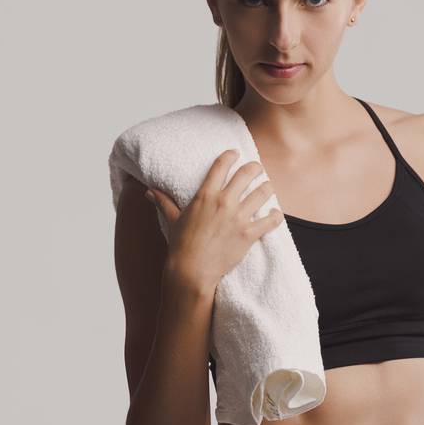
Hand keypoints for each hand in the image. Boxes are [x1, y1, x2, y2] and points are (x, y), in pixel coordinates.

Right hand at [145, 150, 283, 294]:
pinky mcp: (248, 235)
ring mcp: (238, 218)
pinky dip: (275, 216)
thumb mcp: (172, 220)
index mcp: (206, 195)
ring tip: (268, 187)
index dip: (230, 156)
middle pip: (247, 174)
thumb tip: (148, 191)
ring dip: (267, 188)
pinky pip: (269, 221)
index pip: (221, 166)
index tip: (236, 154)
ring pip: (262, 193)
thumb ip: (164, 202)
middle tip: (257, 168)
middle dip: (255, 168)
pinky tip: (276, 214)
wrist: (192, 270)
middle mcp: (224, 202)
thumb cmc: (181, 245)